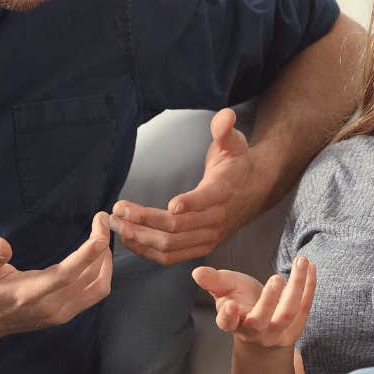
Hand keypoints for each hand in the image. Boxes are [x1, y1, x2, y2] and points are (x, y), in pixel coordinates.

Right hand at [0, 214, 113, 339]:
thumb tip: (1, 245)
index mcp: (29, 294)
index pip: (67, 274)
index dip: (87, 254)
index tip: (101, 232)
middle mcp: (49, 307)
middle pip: (91, 280)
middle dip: (103, 250)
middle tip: (103, 223)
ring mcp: (58, 314)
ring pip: (97, 289)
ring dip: (105, 263)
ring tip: (101, 238)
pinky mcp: (62, 315)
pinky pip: (92, 295)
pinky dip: (100, 275)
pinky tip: (94, 258)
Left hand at [111, 108, 259, 264]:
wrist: (257, 190)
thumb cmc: (238, 164)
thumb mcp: (234, 142)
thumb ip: (225, 129)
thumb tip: (225, 116)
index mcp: (225, 190)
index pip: (208, 199)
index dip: (191, 203)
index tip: (171, 204)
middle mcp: (218, 218)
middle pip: (179, 227)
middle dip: (145, 221)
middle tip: (118, 211)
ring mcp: (210, 236)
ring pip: (171, 246)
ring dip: (141, 238)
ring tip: (116, 225)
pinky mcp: (202, 246)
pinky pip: (172, 257)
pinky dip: (148, 251)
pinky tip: (129, 239)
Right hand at [191, 254, 316, 348]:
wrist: (262, 325)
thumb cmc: (240, 302)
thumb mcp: (225, 290)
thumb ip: (213, 281)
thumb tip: (196, 273)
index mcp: (232, 323)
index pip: (227, 323)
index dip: (227, 316)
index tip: (229, 305)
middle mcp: (254, 331)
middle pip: (260, 321)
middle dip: (269, 300)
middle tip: (276, 278)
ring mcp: (276, 333)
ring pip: (288, 314)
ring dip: (297, 287)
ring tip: (300, 261)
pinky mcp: (295, 328)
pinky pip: (305, 307)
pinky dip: (309, 286)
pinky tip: (310, 266)